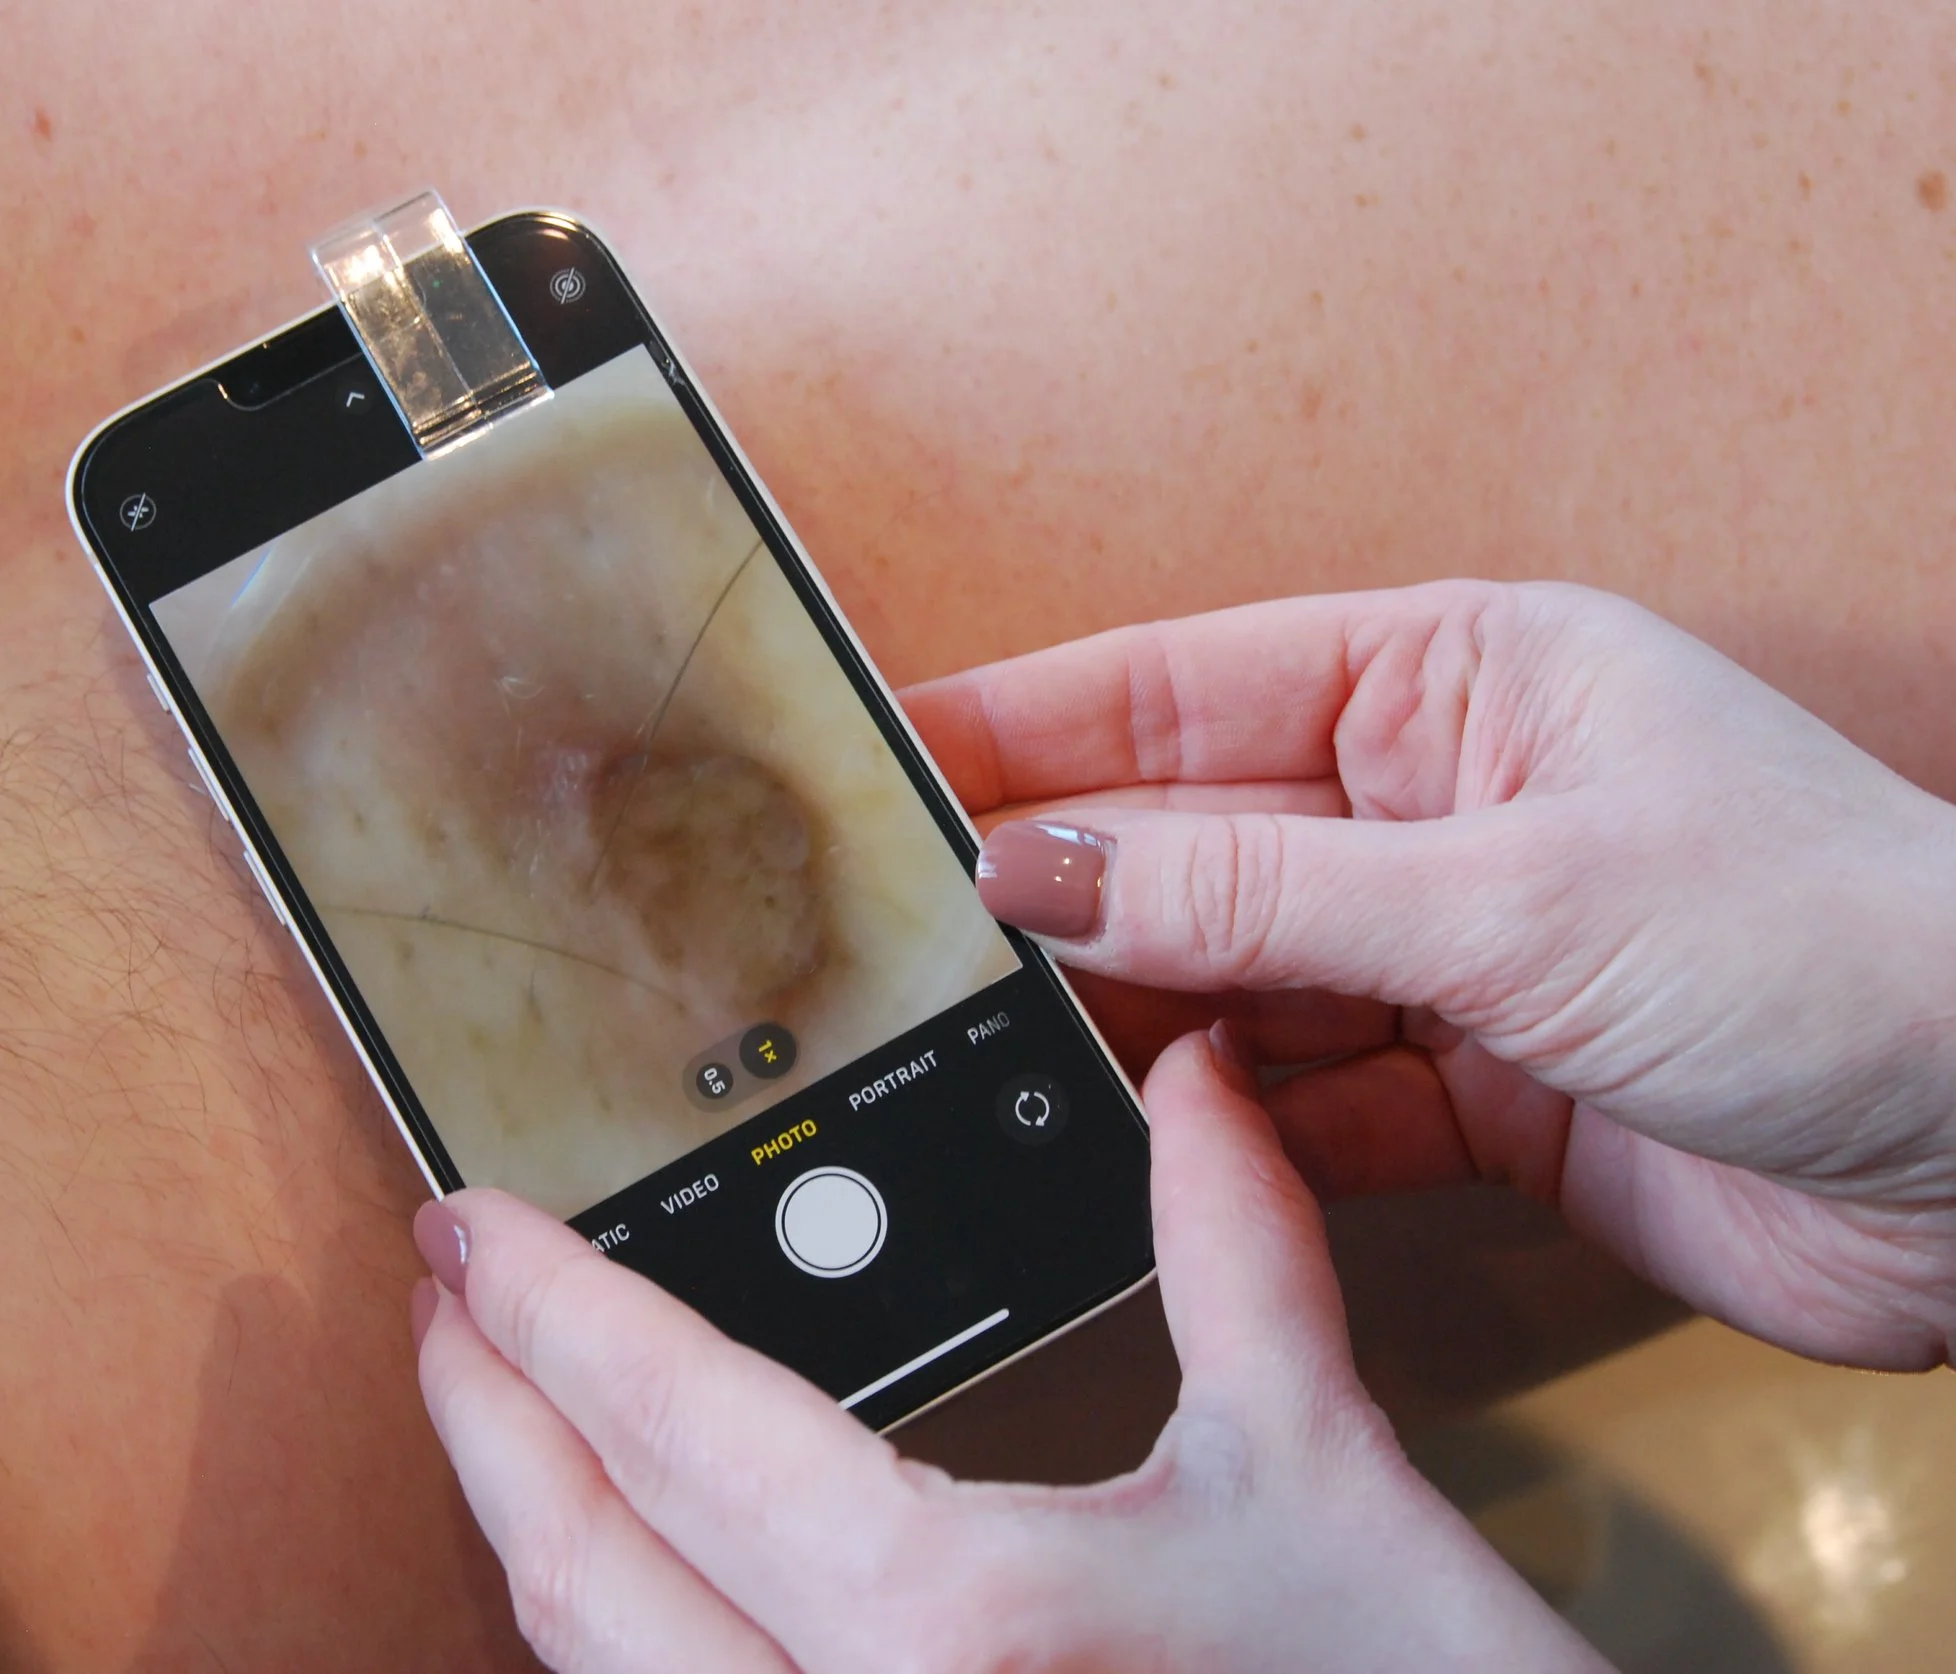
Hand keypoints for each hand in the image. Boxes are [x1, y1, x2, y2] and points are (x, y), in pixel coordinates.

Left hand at [411, 1027, 1603, 1673]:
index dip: (550, 1309)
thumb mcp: (1328, 1483)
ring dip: (540, 1533)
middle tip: (446, 1301)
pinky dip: (623, 1646)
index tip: (470, 1226)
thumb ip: (1237, 1255)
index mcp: (947, 1626)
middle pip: (579, 1569)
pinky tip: (643, 1579)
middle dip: (486, 1420)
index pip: (675, 1427)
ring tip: (514, 1416)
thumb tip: (1194, 1083)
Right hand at [907, 580, 1955, 1369]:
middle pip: (1192, 833)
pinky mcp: (1471, 1088)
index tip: (891, 745)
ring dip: (1139, 1015)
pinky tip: (1167, 1135)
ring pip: (1231, 974)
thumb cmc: (1833, 946)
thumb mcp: (1515, 893)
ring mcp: (1449, 950)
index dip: (1029, 717)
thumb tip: (1048, 867)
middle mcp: (1438, 805)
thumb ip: (1260, 889)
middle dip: (1066, 882)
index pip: (1189, 685)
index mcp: (1459, 681)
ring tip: (1007, 1043)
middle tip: (909, 925)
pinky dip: (1234, 1127)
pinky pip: (1301, 1100)